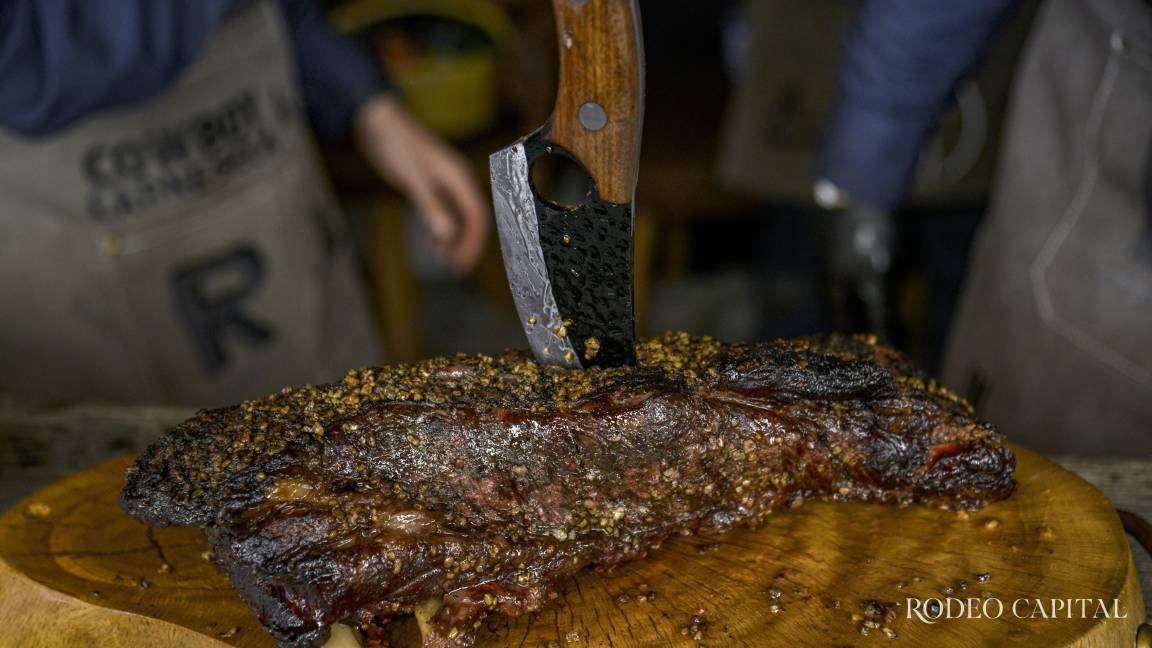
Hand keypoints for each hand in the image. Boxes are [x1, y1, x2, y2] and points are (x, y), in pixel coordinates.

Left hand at [354, 95, 488, 271]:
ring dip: (455, 239)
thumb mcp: (413, 179)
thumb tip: (448, 236)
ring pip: (459, 216)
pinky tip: (435, 241)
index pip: (477, 215)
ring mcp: (445, 181)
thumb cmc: (395, 145)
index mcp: (458, 177)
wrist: (376, 121)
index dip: (473, 242)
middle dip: (466, 244)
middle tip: (456, 268)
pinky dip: (443, 228)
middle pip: (472, 218)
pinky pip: (446, 210)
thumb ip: (431, 207)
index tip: (463, 263)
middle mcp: (457, 180)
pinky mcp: (431, 183)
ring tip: (444, 259)